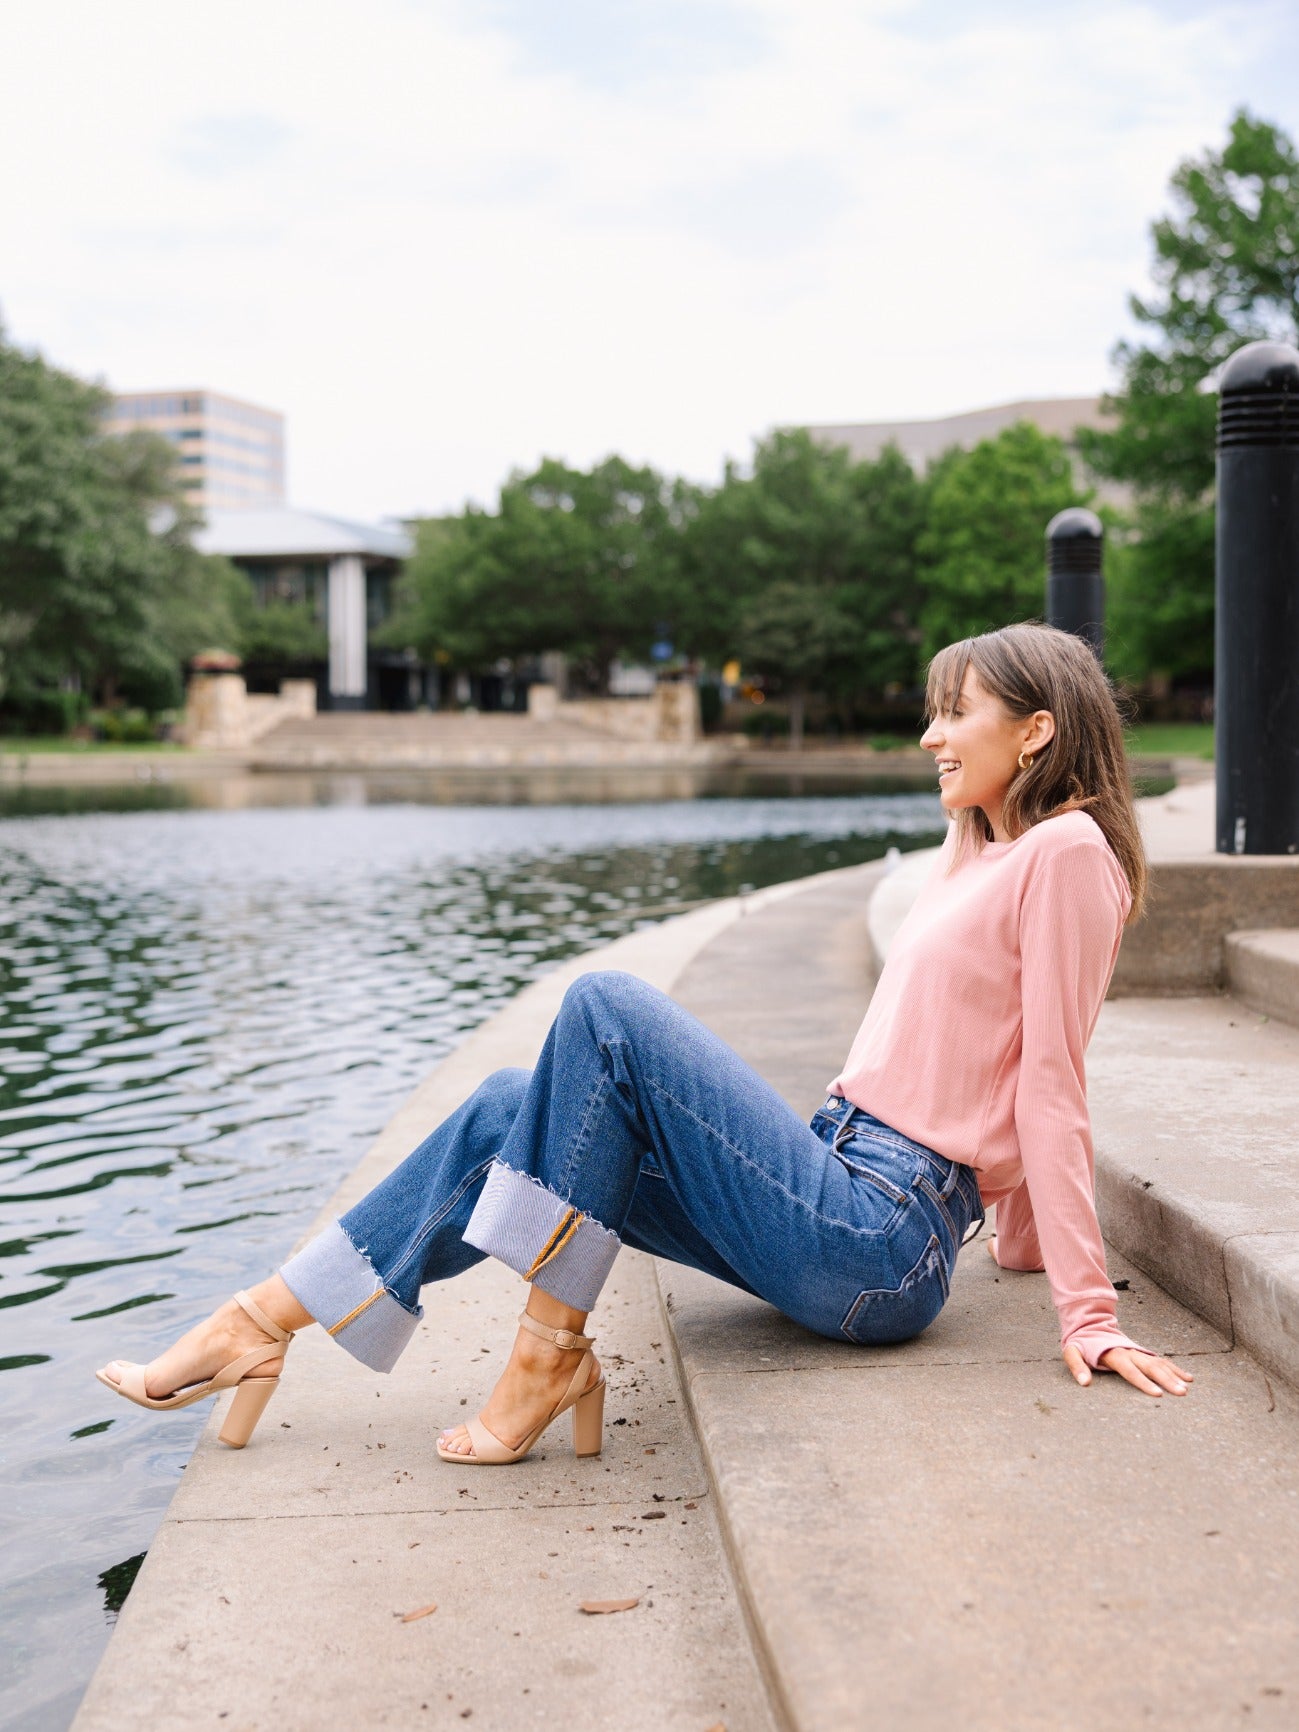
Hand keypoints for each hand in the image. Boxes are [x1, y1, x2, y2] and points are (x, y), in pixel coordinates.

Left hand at [1063, 1342, 1193, 1396]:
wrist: (1090, 1323)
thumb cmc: (1080, 1342)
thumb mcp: (1071, 1352)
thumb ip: (1077, 1366)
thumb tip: (1084, 1383)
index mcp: (1114, 1354)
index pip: (1131, 1371)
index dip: (1144, 1383)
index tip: (1157, 1394)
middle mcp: (1129, 1352)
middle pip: (1151, 1367)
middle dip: (1167, 1380)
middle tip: (1181, 1393)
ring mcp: (1138, 1352)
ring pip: (1159, 1364)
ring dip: (1174, 1376)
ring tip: (1187, 1389)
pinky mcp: (1142, 1353)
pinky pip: (1161, 1361)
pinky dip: (1175, 1369)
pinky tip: (1188, 1378)